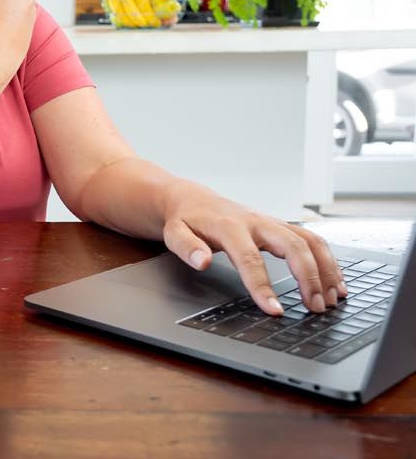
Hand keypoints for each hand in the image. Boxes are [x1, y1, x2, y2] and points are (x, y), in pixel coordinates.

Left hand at [161, 191, 346, 315]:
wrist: (193, 200)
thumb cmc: (186, 220)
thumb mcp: (175, 233)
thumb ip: (186, 248)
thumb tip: (202, 262)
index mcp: (230, 226)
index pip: (250, 259)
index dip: (263, 286)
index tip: (275, 311)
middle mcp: (257, 222)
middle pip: (293, 246)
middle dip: (309, 277)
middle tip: (316, 308)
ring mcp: (272, 222)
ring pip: (309, 241)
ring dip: (326, 269)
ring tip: (334, 299)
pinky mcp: (280, 226)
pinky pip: (312, 240)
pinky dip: (328, 260)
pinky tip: (335, 282)